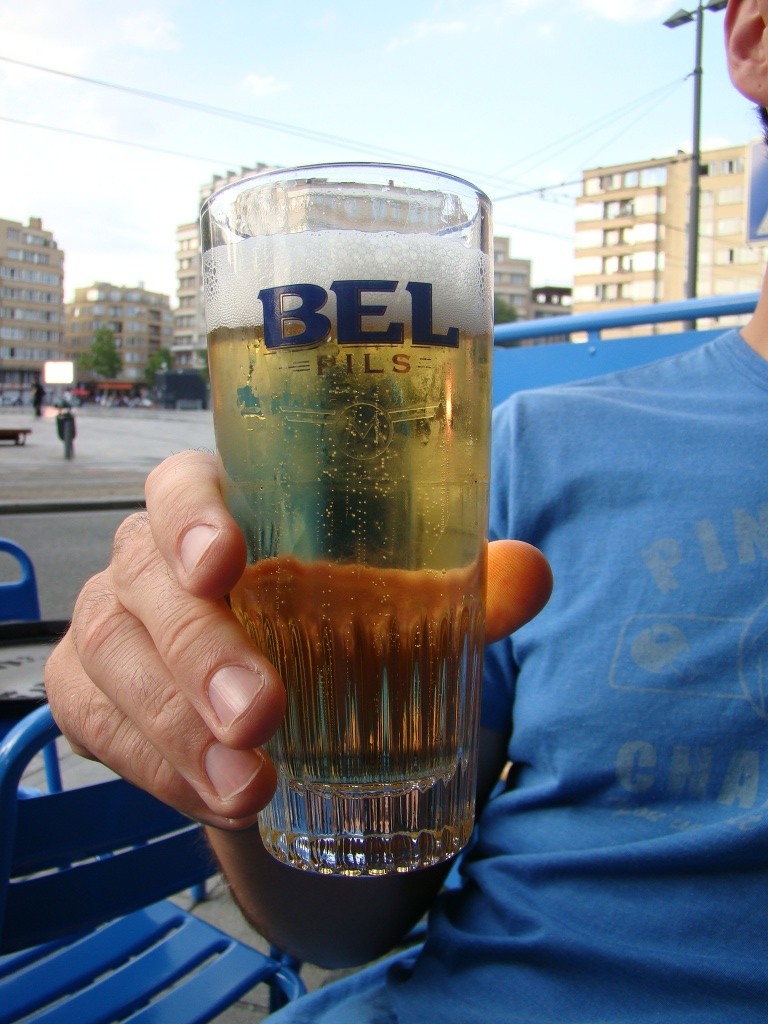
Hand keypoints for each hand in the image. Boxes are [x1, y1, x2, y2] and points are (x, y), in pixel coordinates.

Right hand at [45, 451, 551, 829]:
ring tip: (250, 788)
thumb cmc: (328, 619)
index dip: (191, 516)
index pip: (180, 485)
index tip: (227, 563)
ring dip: (175, 729)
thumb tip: (532, 574)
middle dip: (198, 652)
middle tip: (261, 715)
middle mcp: (150, 557)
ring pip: (110, 659)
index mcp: (220, 509)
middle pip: (144, 582)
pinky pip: (96, 726)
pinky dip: (153, 768)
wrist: (278, 695)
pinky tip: (216, 800)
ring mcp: (112, 624)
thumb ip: (458, 584)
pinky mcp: (91, 693)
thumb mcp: (390, 600)